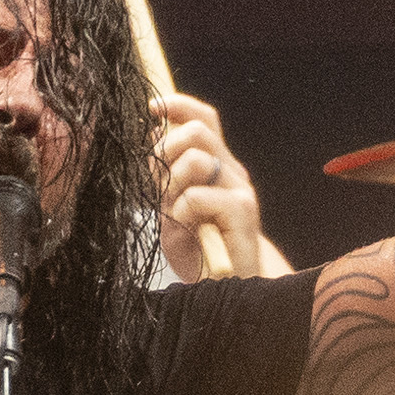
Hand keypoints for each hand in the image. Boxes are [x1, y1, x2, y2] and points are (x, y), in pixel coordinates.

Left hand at [150, 91, 268, 282]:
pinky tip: (186, 230)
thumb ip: (164, 175)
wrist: (228, 288)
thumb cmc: (198, 249)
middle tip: (159, 189)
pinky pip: (197, 196)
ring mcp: (239, 189)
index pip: (202, 119)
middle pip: (195, 131)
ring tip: (173, 213)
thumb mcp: (170, 208)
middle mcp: (231, 171)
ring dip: (171, 185)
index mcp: (216, 165)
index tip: (152, 109)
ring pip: (194, 159)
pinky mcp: (243, 212)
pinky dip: (181, 212)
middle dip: (164, 153)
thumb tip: (155, 132)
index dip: (177, 105)